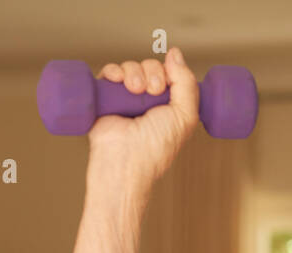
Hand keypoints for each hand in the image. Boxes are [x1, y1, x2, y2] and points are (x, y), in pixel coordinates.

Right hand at [88, 48, 198, 184]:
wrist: (126, 161)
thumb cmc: (156, 147)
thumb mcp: (185, 116)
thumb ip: (186, 84)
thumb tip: (175, 53)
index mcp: (167, 105)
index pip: (170, 73)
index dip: (170, 71)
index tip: (167, 84)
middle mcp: (147, 101)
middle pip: (151, 66)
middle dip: (153, 72)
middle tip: (152, 92)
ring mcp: (125, 99)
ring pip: (131, 66)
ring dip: (135, 72)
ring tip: (135, 91)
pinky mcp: (105, 98)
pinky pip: (109, 72)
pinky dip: (114, 71)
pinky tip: (118, 81)